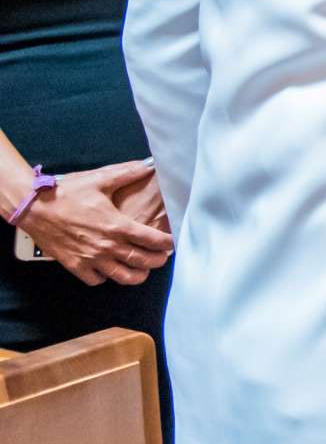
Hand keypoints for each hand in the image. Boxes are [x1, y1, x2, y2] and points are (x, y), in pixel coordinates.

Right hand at [13, 160, 173, 285]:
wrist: (34, 207)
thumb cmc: (67, 192)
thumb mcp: (100, 179)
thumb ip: (127, 173)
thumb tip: (150, 164)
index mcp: (117, 225)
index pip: (153, 240)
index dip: (167, 243)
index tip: (173, 243)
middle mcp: (107, 245)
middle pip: (142, 261)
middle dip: (157, 260)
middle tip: (162, 257)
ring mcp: (90, 258)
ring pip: (122, 276)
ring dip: (137, 275)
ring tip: (142, 270)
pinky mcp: (74, 265)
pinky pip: (96, 280)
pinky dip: (106, 277)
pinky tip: (109, 269)